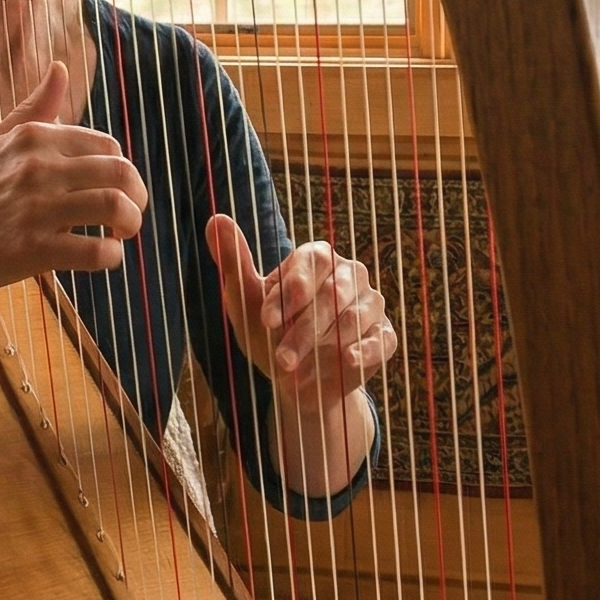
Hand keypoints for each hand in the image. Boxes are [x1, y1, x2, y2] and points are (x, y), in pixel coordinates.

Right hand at [0, 62, 147, 299]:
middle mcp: (38, 167)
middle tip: (128, 216)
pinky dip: (110, 258)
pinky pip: (95, 251)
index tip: (113, 190)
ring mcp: (36, 209)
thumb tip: (59, 67)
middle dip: (137, 196)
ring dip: (130, 225)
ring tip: (119, 237)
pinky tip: (101, 259)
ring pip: (116, 208)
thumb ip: (33, 108)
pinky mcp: (33, 250)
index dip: (120, 170)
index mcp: (33, 138)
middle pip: (121, 172)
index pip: (107, 145)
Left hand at [206, 214, 396, 408]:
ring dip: (325, 345)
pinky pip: (381, 339)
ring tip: (294, 372)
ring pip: (355, 317)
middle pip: (333, 293)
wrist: (295, 380)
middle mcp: (349, 274)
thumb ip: (234, 261)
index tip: (266, 320)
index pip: (310, 264)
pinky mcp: (384, 335)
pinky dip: (366, 351)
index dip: (290, 292)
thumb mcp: (246, 301)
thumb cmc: (269, 333)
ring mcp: (370, 304)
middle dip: (304, 329)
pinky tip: (348, 361)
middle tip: (281, 359)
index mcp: (317, 258)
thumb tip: (215, 219)